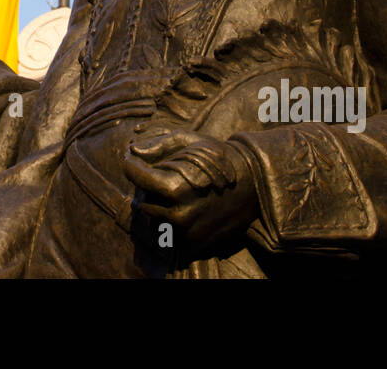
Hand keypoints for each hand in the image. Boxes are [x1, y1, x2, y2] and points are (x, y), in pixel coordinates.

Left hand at [122, 126, 259, 255]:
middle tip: (163, 177)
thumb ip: (158, 145)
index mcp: (174, 188)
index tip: (133, 163)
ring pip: (155, 218)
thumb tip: (132, 152)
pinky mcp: (193, 245)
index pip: (136, 178)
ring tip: (179, 192)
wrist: (254, 184)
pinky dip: (174, 221)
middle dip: (150, 188)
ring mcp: (186, 233)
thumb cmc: (220, 158)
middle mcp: (178, 216)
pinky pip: (170, 233)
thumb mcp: (190, 141)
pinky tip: (188, 207)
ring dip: (161, 206)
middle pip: (144, 201)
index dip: (133, 167)